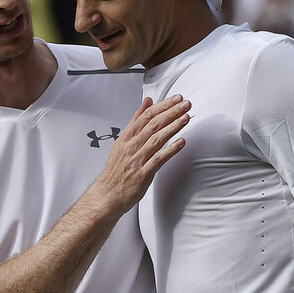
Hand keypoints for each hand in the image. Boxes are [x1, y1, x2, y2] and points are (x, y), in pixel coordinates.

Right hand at [94, 95, 189, 213]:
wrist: (107, 194)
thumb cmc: (116, 169)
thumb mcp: (123, 140)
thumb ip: (136, 121)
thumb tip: (147, 102)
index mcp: (127, 137)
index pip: (146, 116)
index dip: (162, 106)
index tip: (176, 99)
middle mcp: (131, 146)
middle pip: (153, 124)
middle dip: (171, 112)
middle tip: (185, 104)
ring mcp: (136, 160)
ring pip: (156, 139)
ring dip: (173, 127)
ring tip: (186, 118)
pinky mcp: (142, 174)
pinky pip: (158, 159)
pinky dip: (170, 150)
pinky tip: (181, 142)